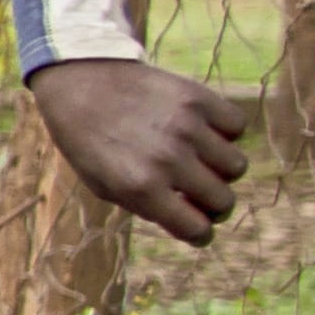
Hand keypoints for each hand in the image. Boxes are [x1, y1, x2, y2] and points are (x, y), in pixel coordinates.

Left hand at [27, 57, 251, 243]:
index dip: (199, 233)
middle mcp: (167, 159)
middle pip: (223, 201)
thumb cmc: (90, 141)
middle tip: (196, 190)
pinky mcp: (197, 97)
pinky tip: (202, 130)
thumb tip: (197, 220)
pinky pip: (237, 126)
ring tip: (197, 158)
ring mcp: (186, 127)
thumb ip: (149, 208)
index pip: (197, 230)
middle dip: (211, 203)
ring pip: (237, 166)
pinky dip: (225, 131)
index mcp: (140, 187)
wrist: (78, 82)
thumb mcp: (105, 186)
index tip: (195, 223)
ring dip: (220, 168)